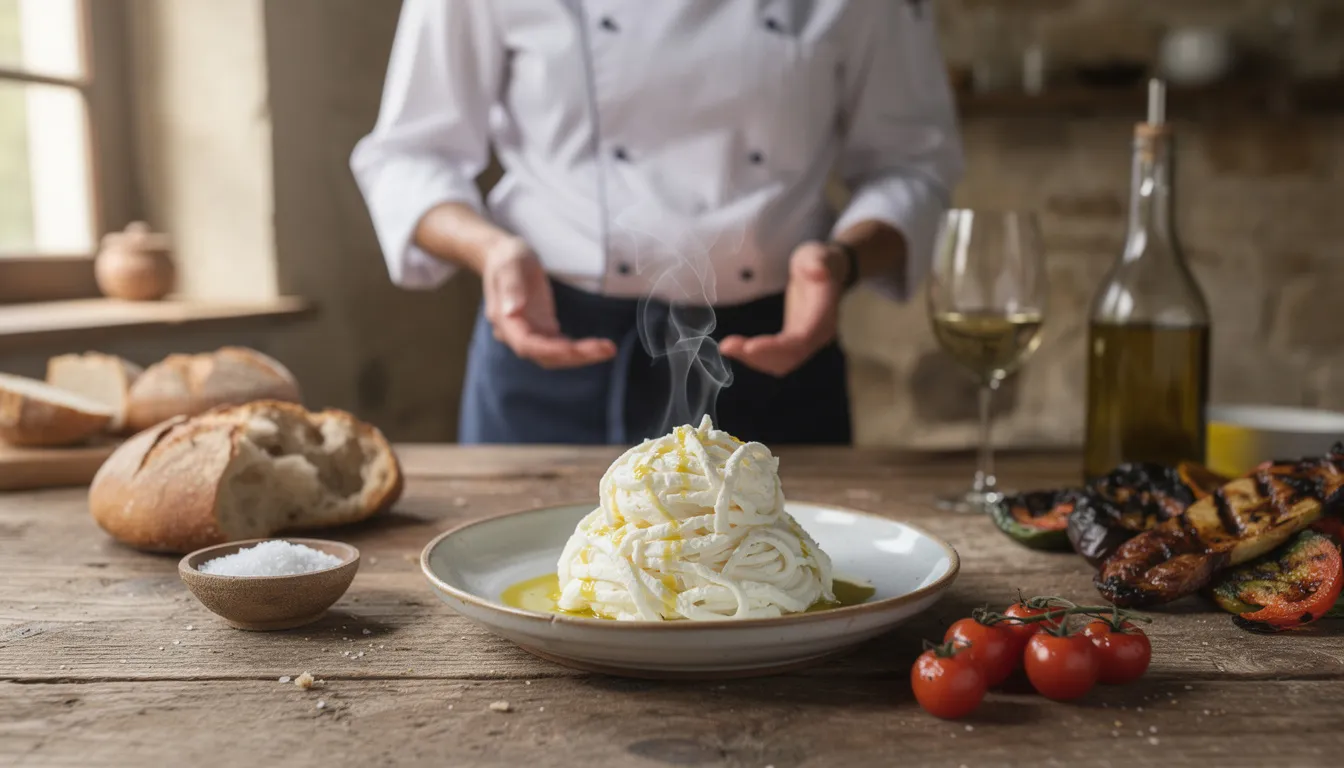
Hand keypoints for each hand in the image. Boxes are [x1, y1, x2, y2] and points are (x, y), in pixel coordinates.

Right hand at [483, 238, 616, 368]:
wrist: (505, 257)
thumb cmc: (508, 258)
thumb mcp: (510, 264)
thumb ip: (512, 286)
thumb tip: (513, 310)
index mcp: (505, 321)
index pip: (527, 345)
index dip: (551, 350)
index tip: (575, 349)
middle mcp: (516, 334)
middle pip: (546, 356)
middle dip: (576, 356)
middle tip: (607, 350)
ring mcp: (530, 333)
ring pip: (556, 355)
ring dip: (581, 355)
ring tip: (608, 349)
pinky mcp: (542, 329)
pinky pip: (561, 346)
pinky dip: (579, 349)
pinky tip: (598, 348)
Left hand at [719, 241, 843, 377]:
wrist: (826, 270)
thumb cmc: (819, 260)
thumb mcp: (817, 253)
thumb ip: (818, 261)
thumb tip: (820, 271)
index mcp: (824, 315)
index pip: (801, 339)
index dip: (776, 347)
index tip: (750, 347)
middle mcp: (818, 335)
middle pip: (789, 357)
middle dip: (759, 357)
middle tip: (727, 347)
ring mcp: (807, 341)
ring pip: (781, 362)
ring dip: (753, 360)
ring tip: (727, 347)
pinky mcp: (794, 341)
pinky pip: (776, 358)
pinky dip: (755, 357)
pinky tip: (735, 348)